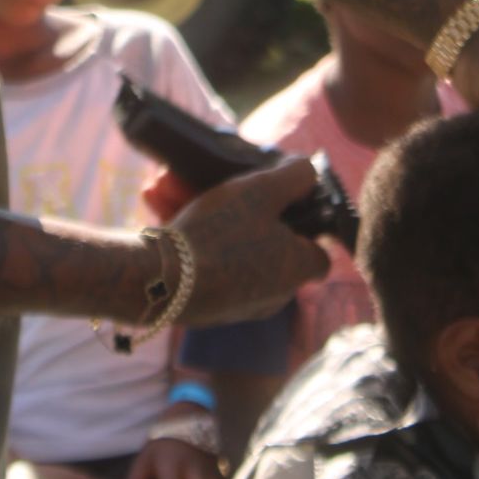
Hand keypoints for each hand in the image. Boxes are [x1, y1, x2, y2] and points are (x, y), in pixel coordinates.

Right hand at [170, 155, 328, 325]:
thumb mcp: (262, 190)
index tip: (286, 204)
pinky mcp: (205, 306)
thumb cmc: (221, 234)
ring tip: (173, 187)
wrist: (161, 283)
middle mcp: (274, 294)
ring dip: (207, 215)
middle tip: (224, 186)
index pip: (319, 254)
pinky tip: (159, 205)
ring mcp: (238, 304)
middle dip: (242, 209)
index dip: (308, 227)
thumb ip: (295, 177)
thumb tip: (309, 172)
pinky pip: (203, 262)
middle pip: (269, 244)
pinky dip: (189, 236)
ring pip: (229, 248)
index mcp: (296, 269)